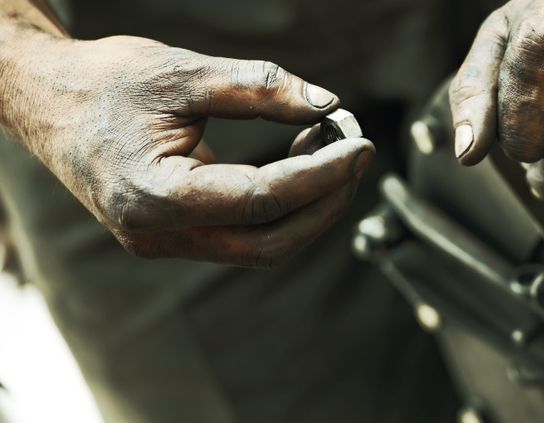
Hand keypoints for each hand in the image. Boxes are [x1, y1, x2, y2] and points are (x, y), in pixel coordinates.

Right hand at [1, 35, 373, 266]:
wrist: (46, 99)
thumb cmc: (106, 82)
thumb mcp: (183, 72)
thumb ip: (259, 88)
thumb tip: (328, 103)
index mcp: (153, 196)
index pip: (261, 200)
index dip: (321, 175)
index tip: (362, 144)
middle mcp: (160, 234)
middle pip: (270, 241)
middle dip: (325, 199)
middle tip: (358, 150)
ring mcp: (167, 241)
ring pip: (261, 244)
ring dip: (309, 204)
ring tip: (334, 147)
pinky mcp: (177, 233)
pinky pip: (245, 232)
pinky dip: (283, 203)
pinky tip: (301, 158)